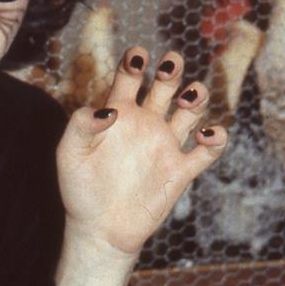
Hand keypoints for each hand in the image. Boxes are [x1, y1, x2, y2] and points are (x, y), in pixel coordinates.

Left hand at [55, 47, 226, 285]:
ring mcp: (165, 145)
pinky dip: (215, 138)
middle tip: (170, 64)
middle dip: (171, 71)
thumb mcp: (70, 153)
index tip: (138, 56)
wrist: (99, 229)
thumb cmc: (80, 188)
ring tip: (189, 96)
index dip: (136, 61)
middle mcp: (145, 122)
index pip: (130, 77)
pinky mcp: (180, 170)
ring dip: (196, 97)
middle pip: (166, 86)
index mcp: (118, 112)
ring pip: (191, 111)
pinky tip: (207, 134)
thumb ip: (81, 125)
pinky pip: (206, 151)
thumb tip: (108, 109)